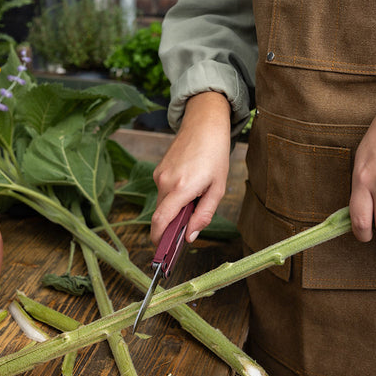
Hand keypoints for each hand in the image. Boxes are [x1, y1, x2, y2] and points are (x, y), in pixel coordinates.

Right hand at [151, 92, 230, 244]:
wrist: (204, 124)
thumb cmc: (215, 155)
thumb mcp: (217, 188)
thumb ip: (203, 215)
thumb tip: (190, 236)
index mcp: (180, 188)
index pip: (160, 221)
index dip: (159, 239)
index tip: (163, 251)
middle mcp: (164, 182)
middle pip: (161, 215)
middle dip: (172, 224)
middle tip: (191, 223)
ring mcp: (159, 174)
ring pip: (162, 203)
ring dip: (175, 209)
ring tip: (196, 196)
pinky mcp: (159, 169)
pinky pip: (163, 191)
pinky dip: (173, 196)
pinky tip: (189, 184)